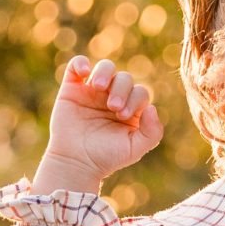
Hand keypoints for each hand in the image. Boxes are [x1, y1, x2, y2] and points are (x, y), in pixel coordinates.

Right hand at [28, 51, 164, 192]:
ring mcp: (92, 91)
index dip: (134, 99)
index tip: (122, 115)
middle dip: (121, 89)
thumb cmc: (106, 157)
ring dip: (105, 73)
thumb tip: (151, 108)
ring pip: (105, 67)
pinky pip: (77, 65)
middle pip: (124, 78)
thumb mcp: (134, 149)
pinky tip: (84, 72)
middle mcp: (113, 96)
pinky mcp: (72, 88)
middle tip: (113, 107)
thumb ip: (152, 132)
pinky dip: (80, 63)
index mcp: (131, 108)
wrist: (76, 163)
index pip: (140, 92)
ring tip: (98, 87)